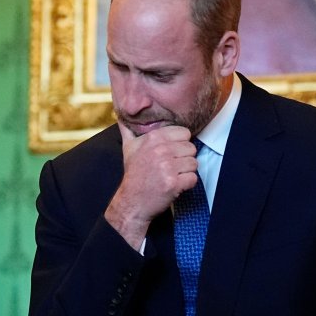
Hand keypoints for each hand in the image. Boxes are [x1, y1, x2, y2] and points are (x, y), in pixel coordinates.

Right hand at [104, 123, 199, 249]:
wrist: (132, 202)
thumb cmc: (134, 175)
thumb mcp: (128, 149)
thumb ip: (128, 130)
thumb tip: (121, 114)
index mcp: (153, 138)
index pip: (184, 133)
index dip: (180, 144)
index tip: (171, 154)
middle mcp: (160, 151)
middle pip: (191, 148)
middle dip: (184, 159)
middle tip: (172, 168)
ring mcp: (167, 167)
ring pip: (194, 163)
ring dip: (186, 172)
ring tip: (172, 177)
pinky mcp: (173, 183)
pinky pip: (193, 178)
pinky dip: (187, 184)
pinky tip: (175, 186)